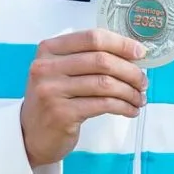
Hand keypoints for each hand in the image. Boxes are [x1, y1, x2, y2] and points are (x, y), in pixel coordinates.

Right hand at [21, 29, 147, 167]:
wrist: (31, 135)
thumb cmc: (54, 99)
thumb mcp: (61, 71)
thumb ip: (88, 58)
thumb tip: (132, 53)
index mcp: (49, 49)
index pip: (92, 38)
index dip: (120, 43)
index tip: (140, 52)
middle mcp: (46, 67)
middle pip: (101, 60)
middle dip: (130, 71)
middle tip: (143, 81)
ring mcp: (51, 91)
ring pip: (105, 83)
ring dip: (129, 91)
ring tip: (139, 98)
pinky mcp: (61, 114)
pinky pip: (103, 104)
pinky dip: (123, 106)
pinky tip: (130, 109)